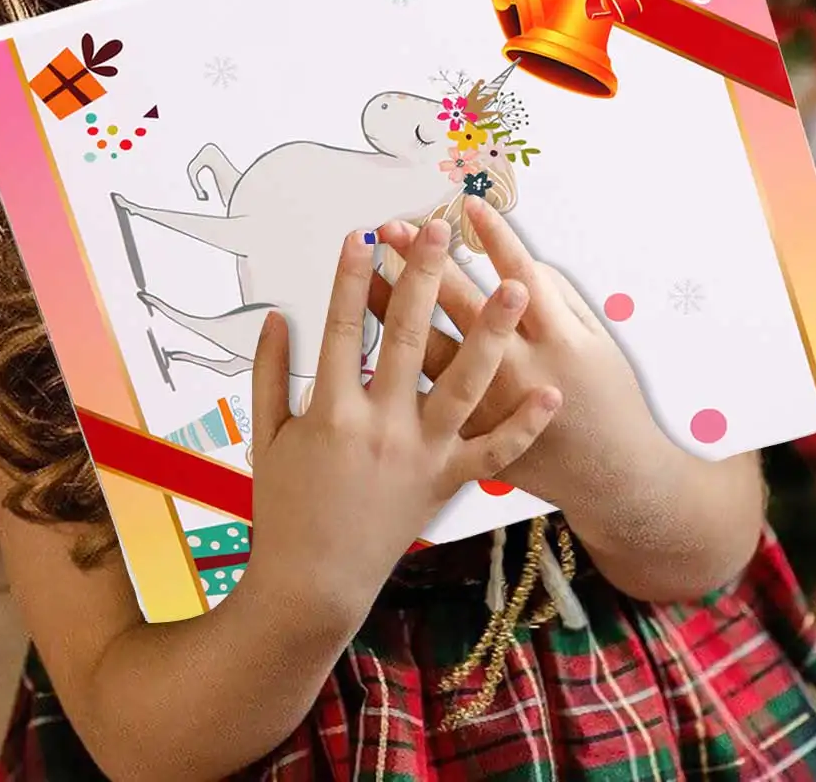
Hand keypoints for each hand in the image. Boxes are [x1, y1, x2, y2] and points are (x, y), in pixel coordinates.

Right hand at [244, 219, 561, 637]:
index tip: (363, 232)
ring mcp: (418, 455)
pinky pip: (493, 454)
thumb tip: (277, 315)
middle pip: (406, 337)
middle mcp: (378, 426)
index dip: (351, 276)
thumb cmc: (284, 509)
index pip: (342, 326)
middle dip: (423, 277)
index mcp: (330, 411)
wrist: (313, 586)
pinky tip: (550, 393)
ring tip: (518, 286)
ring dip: (492, 333)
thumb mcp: (265, 438)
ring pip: (463, 384)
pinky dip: (523, 426)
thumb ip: (268, 374)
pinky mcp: (446, 484)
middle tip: (440, 229)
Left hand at [369, 199, 675, 540]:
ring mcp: (489, 407)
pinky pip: (423, 399)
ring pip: (428, 351)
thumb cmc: (609, 401)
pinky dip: (394, 368)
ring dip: (394, 308)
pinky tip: (367, 339)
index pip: (520, 274)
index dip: (495, 237)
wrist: (612, 481)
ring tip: (366, 272)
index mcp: (557, 340)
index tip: (467, 202)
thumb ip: (559, 297)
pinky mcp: (470, 438)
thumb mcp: (599, 340)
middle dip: (425, 262)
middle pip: (461, 306)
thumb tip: (516, 263)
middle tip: (394, 226)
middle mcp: (518, 370)